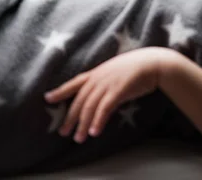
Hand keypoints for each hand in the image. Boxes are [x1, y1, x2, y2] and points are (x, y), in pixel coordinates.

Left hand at [44, 47, 177, 143]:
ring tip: (79, 138)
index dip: (60, 91)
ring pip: (89, 107)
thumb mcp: (116, 71)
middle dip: (70, 118)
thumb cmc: (138, 66)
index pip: (74, 83)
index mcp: (97, 72)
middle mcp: (99, 78)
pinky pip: (104, 109)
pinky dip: (98, 121)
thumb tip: (100, 95)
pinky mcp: (118, 91)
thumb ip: (106, 82)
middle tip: (63, 133)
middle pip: (80, 100)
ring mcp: (108, 84)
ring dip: (83, 124)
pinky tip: (95, 132)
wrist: (153, 62)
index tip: (48, 98)